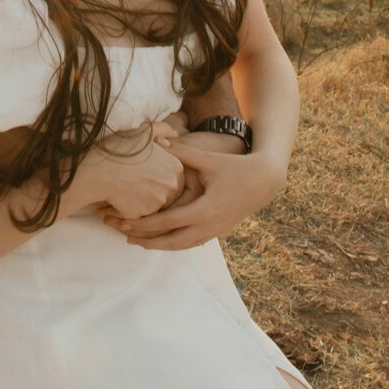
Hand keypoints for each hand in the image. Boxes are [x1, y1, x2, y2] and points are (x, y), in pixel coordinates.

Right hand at [71, 121, 183, 219]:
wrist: (98, 169)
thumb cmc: (118, 148)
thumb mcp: (143, 131)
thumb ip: (162, 130)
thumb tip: (175, 134)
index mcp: (175, 166)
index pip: (173, 177)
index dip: (158, 175)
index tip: (142, 171)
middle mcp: (171, 185)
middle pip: (166, 193)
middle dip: (151, 190)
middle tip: (131, 181)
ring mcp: (158, 202)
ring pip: (152, 205)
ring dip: (139, 201)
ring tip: (121, 189)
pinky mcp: (143, 215)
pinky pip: (138, 215)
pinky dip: (127, 209)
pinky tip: (114, 199)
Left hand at [103, 139, 285, 249]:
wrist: (265, 180)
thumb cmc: (237, 167)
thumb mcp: (210, 160)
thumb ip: (184, 153)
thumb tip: (159, 142)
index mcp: (204, 210)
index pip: (166, 222)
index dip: (143, 224)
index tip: (124, 222)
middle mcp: (208, 226)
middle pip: (170, 241)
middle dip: (145, 240)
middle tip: (123, 235)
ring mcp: (214, 232)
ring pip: (181, 246)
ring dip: (158, 245)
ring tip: (137, 241)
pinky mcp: (218, 232)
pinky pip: (191, 244)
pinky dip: (174, 244)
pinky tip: (160, 240)